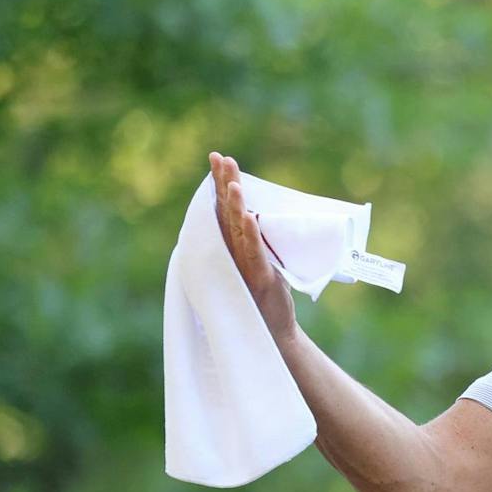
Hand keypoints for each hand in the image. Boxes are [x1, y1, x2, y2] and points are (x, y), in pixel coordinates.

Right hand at [209, 151, 295, 337]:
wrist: (273, 335)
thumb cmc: (264, 299)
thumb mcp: (259, 263)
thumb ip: (253, 242)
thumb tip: (254, 214)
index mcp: (231, 247)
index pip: (223, 209)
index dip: (220, 184)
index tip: (219, 158)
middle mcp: (231, 254)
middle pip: (224, 213)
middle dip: (222, 184)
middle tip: (219, 157)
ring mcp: (243, 266)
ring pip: (236, 230)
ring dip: (234, 205)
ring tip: (233, 182)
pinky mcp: (259, 279)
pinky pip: (254, 253)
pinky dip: (252, 234)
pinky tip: (250, 216)